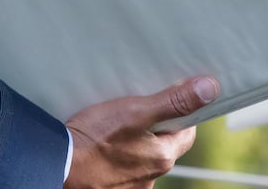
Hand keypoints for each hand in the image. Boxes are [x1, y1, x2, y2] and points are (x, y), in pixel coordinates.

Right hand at [63, 75, 218, 188]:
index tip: (168, 100)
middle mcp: (151, 178)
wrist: (57, 164)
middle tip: (137, 109)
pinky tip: (101, 144)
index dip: (180, 114)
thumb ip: (174, 101)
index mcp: (162, 157)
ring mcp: (130, 186)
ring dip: (133, 143)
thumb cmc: (94, 138)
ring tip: (114, 126)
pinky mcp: (109, 188)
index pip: (186, 132)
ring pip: (141, 157)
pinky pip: (121, 168)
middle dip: (154, 128)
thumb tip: (210, 88)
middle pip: (163, 145)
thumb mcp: (136, 111)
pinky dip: (115, 156)